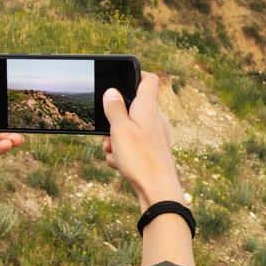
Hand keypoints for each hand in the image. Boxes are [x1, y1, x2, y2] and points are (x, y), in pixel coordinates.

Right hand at [100, 71, 186, 207]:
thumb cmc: (140, 158)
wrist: (158, 191)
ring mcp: (156, 136)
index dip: (135, 74)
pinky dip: (123, 153)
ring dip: (116, 139)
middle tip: (107, 133)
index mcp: (148, 107)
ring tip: (112, 152)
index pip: (149, 79)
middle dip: (115, 119)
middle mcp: (156, 119)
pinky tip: (119, 165)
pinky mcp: (154, 152)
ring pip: (131, 129)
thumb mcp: (120, 129)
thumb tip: (112, 92)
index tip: (119, 79)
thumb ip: (114, 108)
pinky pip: (134, 146)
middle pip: (133, 108)